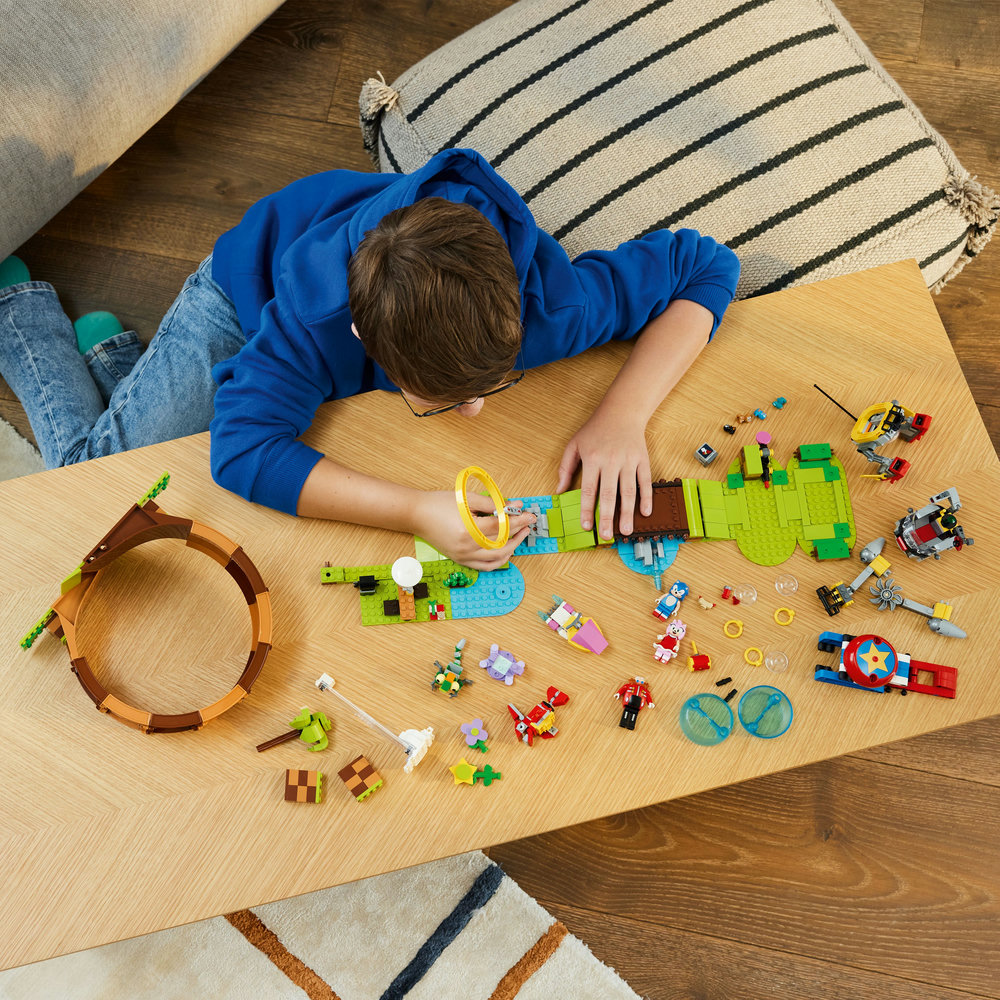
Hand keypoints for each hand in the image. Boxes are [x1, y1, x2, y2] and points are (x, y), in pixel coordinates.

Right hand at [412, 490, 535, 569]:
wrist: (417, 515)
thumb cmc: (439, 503)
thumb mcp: (467, 498)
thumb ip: (493, 503)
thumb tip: (514, 506)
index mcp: (469, 529)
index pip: (501, 527)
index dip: (518, 520)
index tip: (529, 515)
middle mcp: (467, 547)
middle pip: (502, 545)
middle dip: (518, 535)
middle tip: (527, 525)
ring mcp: (463, 556)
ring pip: (496, 559)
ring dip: (511, 549)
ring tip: (518, 537)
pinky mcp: (460, 560)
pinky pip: (485, 566)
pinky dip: (498, 560)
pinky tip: (504, 550)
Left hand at [556, 408, 651, 540]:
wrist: (621, 411)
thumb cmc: (595, 429)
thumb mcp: (574, 445)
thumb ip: (565, 468)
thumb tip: (559, 491)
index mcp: (593, 459)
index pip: (589, 490)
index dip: (587, 510)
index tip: (586, 526)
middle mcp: (611, 461)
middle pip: (609, 495)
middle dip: (607, 517)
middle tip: (606, 536)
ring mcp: (629, 461)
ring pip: (629, 491)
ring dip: (628, 513)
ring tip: (626, 531)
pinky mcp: (643, 460)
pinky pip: (645, 482)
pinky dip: (647, 497)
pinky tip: (645, 512)